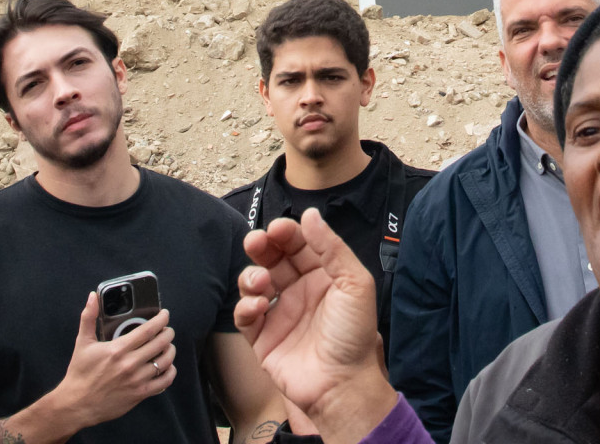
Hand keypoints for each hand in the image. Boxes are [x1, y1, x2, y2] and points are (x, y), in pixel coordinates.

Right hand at [47, 291, 174, 428]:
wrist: (76, 404)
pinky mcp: (140, 394)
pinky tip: (166, 367)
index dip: (161, 320)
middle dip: (168, 333)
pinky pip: (164, 382)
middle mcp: (129, 364)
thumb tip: (92, 296)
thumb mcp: (82, 342)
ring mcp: (137, 380)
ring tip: (167, 346)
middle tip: (167, 330)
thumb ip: (88, 317)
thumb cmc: (79, 373)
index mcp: (118, 349)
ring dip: (170, 351)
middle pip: (161, 343)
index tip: (164, 315)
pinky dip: (170, 372)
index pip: (148, 330)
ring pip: (165, 361)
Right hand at [235, 209, 398, 441]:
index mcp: (323, 277)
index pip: (299, 245)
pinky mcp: (263, 339)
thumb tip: (310, 214)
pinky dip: (245, 306)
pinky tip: (257, 306)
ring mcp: (280, 314)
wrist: (342, 384)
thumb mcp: (354, 284)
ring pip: (254, 283)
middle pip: (272, 259)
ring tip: (261, 282)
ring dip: (251, 275)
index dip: (286, 233)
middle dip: (261, 246)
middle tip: (257, 242)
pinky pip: (245, 315)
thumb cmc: (354, 335)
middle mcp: (299, 292)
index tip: (278, 229)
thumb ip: (332, 248)